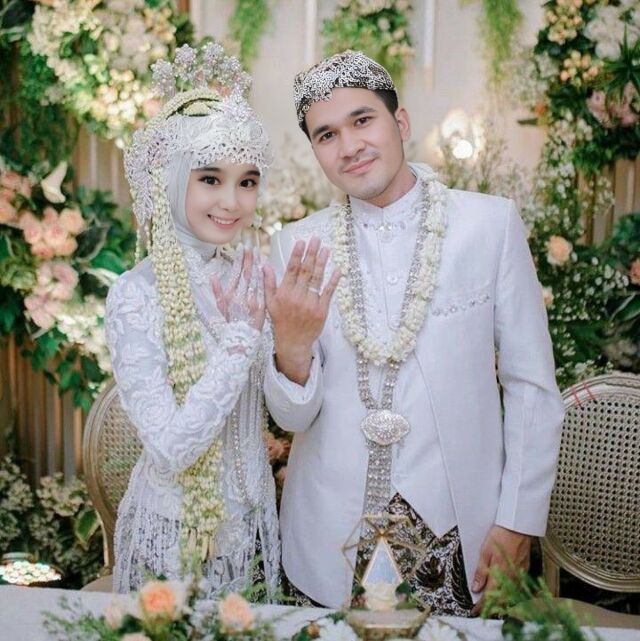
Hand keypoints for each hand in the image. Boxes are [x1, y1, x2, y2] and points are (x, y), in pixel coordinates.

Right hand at [211, 246, 264, 331]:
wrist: (240, 342)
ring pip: (255, 278)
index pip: (236, 272)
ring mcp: (252, 301)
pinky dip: (264, 278)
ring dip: (257, 264)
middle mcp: (240, 296)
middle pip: (246, 272)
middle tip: (252, 244)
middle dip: (249, 257)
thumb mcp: (220, 309)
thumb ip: (216, 292)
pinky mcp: (261, 307)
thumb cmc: (229, 325)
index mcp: (230, 295)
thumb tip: (212, 277)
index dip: (239, 259)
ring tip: (259, 251)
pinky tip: (266, 268)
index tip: (241, 247)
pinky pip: (263, 290)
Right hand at [263, 237, 340, 384]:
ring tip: (326, 249)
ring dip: (322, 263)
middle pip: (306, 271)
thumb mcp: (269, 303)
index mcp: (284, 293)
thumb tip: (264, 265)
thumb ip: (268, 283)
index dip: (297, 255)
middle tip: (316, 239)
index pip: (291, 270)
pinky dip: (333, 281)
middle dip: (311, 254)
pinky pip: (328, 293)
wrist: (293, 342)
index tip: (301, 242)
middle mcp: (297, 297)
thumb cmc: (281, 320)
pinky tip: (337, 269)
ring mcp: (310, 304)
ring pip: (317, 279)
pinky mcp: (321, 310)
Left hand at [470, 525, 530, 614]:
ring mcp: (519, 574)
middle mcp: (511, 578)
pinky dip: (510, 591)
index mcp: (500, 574)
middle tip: (482, 607)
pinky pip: (517, 586)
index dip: (481, 605)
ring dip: (501, 600)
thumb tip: (476, 587)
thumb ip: (481, 572)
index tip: (475, 610)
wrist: (517, 526)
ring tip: (491, 600)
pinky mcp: (524, 570)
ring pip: (510, 594)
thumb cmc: (500, 536)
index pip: (489, 596)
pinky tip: (504, 588)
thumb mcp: (484, 552)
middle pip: (501, 599)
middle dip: (491, 605)